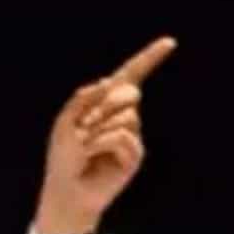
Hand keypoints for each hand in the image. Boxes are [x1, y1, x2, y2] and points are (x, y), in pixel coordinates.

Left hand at [37, 36, 176, 233]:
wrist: (67, 190)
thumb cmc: (64, 158)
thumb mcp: (66, 122)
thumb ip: (82, 98)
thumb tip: (107, 81)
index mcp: (105, 104)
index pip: (130, 76)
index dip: (149, 59)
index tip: (170, 43)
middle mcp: (123, 116)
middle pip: (127, 93)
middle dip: (102, 106)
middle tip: (84, 126)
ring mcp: (131, 135)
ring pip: (125, 116)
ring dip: (98, 129)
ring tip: (85, 147)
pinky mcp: (134, 155)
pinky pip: (122, 136)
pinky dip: (102, 142)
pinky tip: (92, 154)